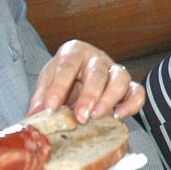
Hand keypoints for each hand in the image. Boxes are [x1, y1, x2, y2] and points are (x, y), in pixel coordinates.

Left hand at [29, 39, 144, 121]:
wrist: (79, 80)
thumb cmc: (63, 80)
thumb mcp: (47, 84)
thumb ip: (41, 100)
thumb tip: (33, 117)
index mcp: (73, 52)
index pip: (67, 65)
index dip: (58, 87)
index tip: (50, 107)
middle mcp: (96, 58)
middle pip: (96, 71)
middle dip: (89, 95)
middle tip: (80, 116)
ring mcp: (114, 70)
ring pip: (120, 78)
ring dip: (110, 98)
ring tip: (97, 117)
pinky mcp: (128, 85)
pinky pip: (137, 91)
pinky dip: (132, 104)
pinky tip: (119, 117)